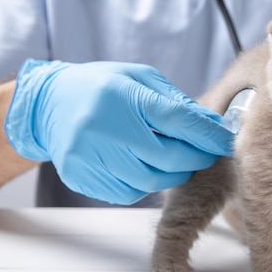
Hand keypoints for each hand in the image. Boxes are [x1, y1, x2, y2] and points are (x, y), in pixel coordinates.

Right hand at [4, 59, 233, 204]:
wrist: (47, 104)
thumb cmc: (100, 87)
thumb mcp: (138, 78)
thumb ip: (174, 101)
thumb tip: (210, 124)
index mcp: (119, 95)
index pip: (175, 119)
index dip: (207, 134)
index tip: (225, 140)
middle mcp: (102, 128)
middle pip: (166, 158)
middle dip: (195, 158)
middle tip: (205, 153)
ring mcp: (88, 157)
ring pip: (149, 181)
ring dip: (173, 174)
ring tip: (177, 160)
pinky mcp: (81, 177)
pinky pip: (127, 193)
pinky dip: (145, 183)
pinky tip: (144, 166)